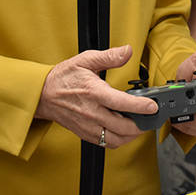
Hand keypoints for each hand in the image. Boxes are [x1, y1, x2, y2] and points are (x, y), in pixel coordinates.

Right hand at [35, 44, 157, 148]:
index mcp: (93, 93)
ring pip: (116, 139)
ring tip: (140, 125)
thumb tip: (127, 51)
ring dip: (131, 136)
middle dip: (141, 125)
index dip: (140, 106)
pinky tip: (124, 131)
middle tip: (150, 117)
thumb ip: (109, 56)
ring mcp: (88, 126)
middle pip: (122, 127)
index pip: (121, 103)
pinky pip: (106, 143)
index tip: (152, 106)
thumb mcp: (85, 60)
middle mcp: (92, 112)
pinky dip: (119, 140)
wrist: (42, 94)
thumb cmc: (63, 77)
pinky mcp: (85, 133)